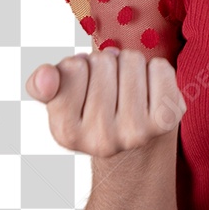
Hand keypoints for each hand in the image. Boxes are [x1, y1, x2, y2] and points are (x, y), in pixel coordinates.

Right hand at [25, 47, 186, 157]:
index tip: (85, 83)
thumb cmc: (95, 112)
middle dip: (106, 65)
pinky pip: (159, 68)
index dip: (81, 66)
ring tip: (129, 88)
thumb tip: (45, 75)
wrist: (138, 149)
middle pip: (103, 61)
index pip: (73, 68)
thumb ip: (42, 85)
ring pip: (131, 60)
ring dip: (130, 66)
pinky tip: (150, 91)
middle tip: (111, 87)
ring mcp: (136, 132)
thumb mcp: (62, 101)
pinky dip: (156, 69)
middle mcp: (100, 139)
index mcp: (67, 133)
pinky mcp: (166, 121)